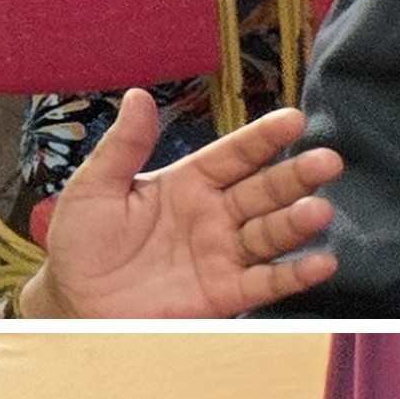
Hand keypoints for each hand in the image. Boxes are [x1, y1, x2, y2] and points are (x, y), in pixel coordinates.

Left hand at [26, 95, 342, 318]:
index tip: (293, 119)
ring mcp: (223, 253)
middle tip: (327, 161)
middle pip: (264, 190)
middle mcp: (214, 214)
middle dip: (296, 176)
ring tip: (319, 211)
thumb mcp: (93, 189)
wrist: (72, 302)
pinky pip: (265, 282)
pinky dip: (294, 275)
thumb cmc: (81, 242)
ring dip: (297, 223)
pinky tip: (322, 263)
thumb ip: (122, 147)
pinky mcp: (224, 292)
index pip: (233, 154)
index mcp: (187, 182)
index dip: (263, 138)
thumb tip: (139, 96)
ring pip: (270, 233)